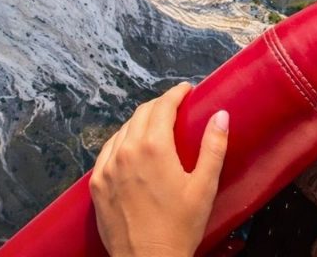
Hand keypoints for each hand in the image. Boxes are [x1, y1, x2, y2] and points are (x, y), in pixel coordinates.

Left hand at [90, 82, 229, 256]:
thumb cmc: (179, 227)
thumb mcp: (205, 186)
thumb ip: (213, 146)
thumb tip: (220, 116)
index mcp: (153, 148)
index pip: (162, 107)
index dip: (176, 94)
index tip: (186, 90)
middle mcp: (126, 152)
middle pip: (141, 114)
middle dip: (159, 105)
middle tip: (174, 105)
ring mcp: (107, 168)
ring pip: (122, 130)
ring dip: (140, 121)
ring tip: (155, 123)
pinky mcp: (96, 184)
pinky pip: (107, 150)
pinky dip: (121, 140)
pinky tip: (130, 145)